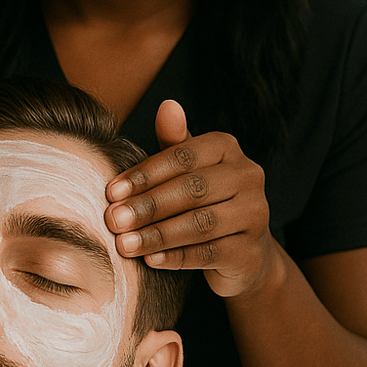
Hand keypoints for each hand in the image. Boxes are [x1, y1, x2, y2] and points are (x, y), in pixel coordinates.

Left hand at [104, 100, 277, 297]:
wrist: (241, 252)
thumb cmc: (202, 201)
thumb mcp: (186, 170)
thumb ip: (173, 142)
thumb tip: (167, 105)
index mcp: (228, 149)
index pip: (183, 157)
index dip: (145, 174)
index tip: (111, 192)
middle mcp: (248, 177)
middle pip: (192, 190)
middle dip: (148, 206)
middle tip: (112, 219)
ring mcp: (254, 215)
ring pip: (200, 224)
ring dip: (157, 235)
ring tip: (124, 244)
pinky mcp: (250, 252)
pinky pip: (209, 254)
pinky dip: (176, 257)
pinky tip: (149, 261)